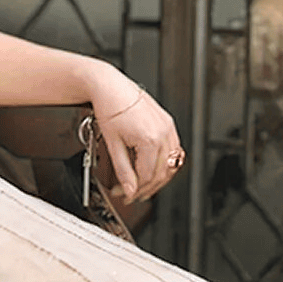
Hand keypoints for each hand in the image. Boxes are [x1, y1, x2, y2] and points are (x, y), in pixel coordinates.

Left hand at [90, 75, 184, 204]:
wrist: (109, 86)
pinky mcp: (168, 123)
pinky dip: (165, 163)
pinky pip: (174, 151)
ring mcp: (168, 127)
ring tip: (142, 186)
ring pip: (172, 164)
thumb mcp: (113, 144)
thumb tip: (129, 190)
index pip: (147, 176)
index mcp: (150, 139)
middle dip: (146, 188)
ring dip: (158, 178)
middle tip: (131, 195)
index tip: (124, 195)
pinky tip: (152, 168)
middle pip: (162, 173)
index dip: (135, 190)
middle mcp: (164, 133)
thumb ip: (123, 170)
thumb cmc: (109, 107)